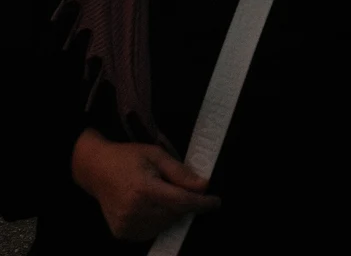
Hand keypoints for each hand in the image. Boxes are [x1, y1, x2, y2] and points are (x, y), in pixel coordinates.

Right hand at [71, 129, 220, 240]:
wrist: (96, 170)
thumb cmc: (128, 158)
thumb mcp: (156, 155)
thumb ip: (180, 173)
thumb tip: (203, 186)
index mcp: (144, 189)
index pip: (181, 202)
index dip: (201, 203)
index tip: (216, 202)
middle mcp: (134, 211)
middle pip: (174, 214)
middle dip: (185, 203)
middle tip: (181, 188)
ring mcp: (126, 225)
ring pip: (164, 225)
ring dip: (172, 213)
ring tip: (162, 193)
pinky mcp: (122, 233)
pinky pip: (150, 231)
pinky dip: (158, 220)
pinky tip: (152, 205)